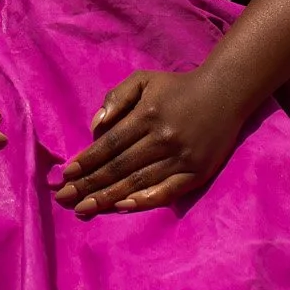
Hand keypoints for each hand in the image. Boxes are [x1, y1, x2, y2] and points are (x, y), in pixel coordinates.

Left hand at [53, 66, 242, 217]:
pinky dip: (144, 201)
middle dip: (89, 184)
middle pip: (119, 167)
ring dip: (108, 197)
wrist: (226, 93)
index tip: (64, 174)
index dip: (86, 160)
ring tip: (84, 208)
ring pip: (138, 182)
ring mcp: (181, 158)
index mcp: (148, 115)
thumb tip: (95, 127)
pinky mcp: (196, 173)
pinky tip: (122, 208)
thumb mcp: (144, 80)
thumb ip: (116, 97)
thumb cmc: (178, 87)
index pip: (109, 144)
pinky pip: (167, 192)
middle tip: (63, 198)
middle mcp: (163, 138)